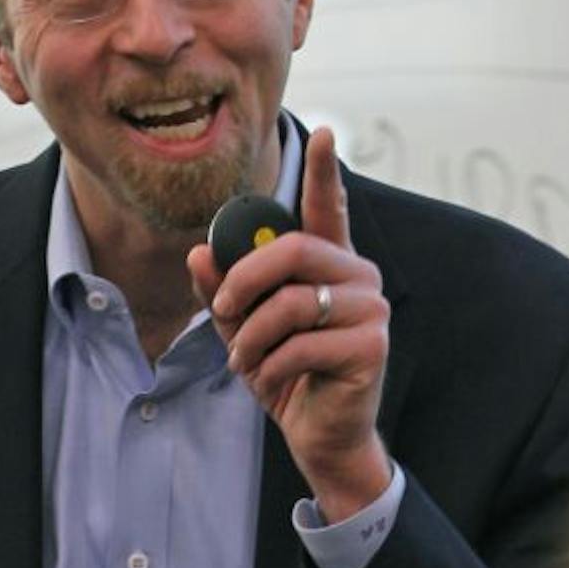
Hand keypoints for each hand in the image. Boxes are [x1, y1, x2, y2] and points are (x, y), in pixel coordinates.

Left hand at [187, 126, 391, 521]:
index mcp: (329, 264)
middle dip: (244, 281)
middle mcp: (358, 277)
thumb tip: (197, 254)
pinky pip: (302, 344)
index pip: (329, 207)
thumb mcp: (242, 330)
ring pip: (292, 303)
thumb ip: (222, 291)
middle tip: (221, 310)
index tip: (322, 132)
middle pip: (294, 250)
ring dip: (252, 338)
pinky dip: (271, 367)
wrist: (318, 435)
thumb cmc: (287, 376)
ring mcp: (370, 310)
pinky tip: (268, 382)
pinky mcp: (371, 346)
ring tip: (243, 362)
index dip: (324, 170)